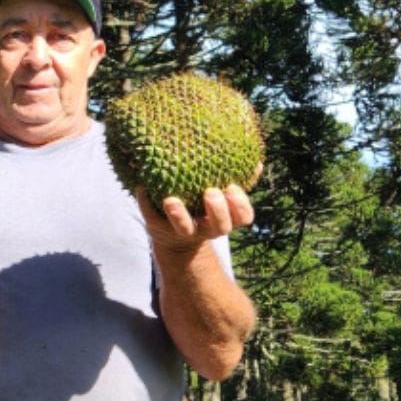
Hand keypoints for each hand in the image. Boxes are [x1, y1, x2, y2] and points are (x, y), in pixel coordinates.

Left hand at [137, 184, 254, 252]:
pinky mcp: (159, 229)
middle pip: (220, 226)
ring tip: (171, 200)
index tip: (231, 187)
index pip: (243, 218)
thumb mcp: (221, 199)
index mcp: (225, 220)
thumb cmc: (203, 209)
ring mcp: (183, 232)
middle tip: (211, 192)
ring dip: (178, 215)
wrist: (174, 238)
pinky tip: (143, 186)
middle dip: (217, 210)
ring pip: (184, 228)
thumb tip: (257, 162)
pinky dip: (147, 203)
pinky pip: (152, 217)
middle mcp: (207, 229)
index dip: (240, 205)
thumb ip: (238, 181)